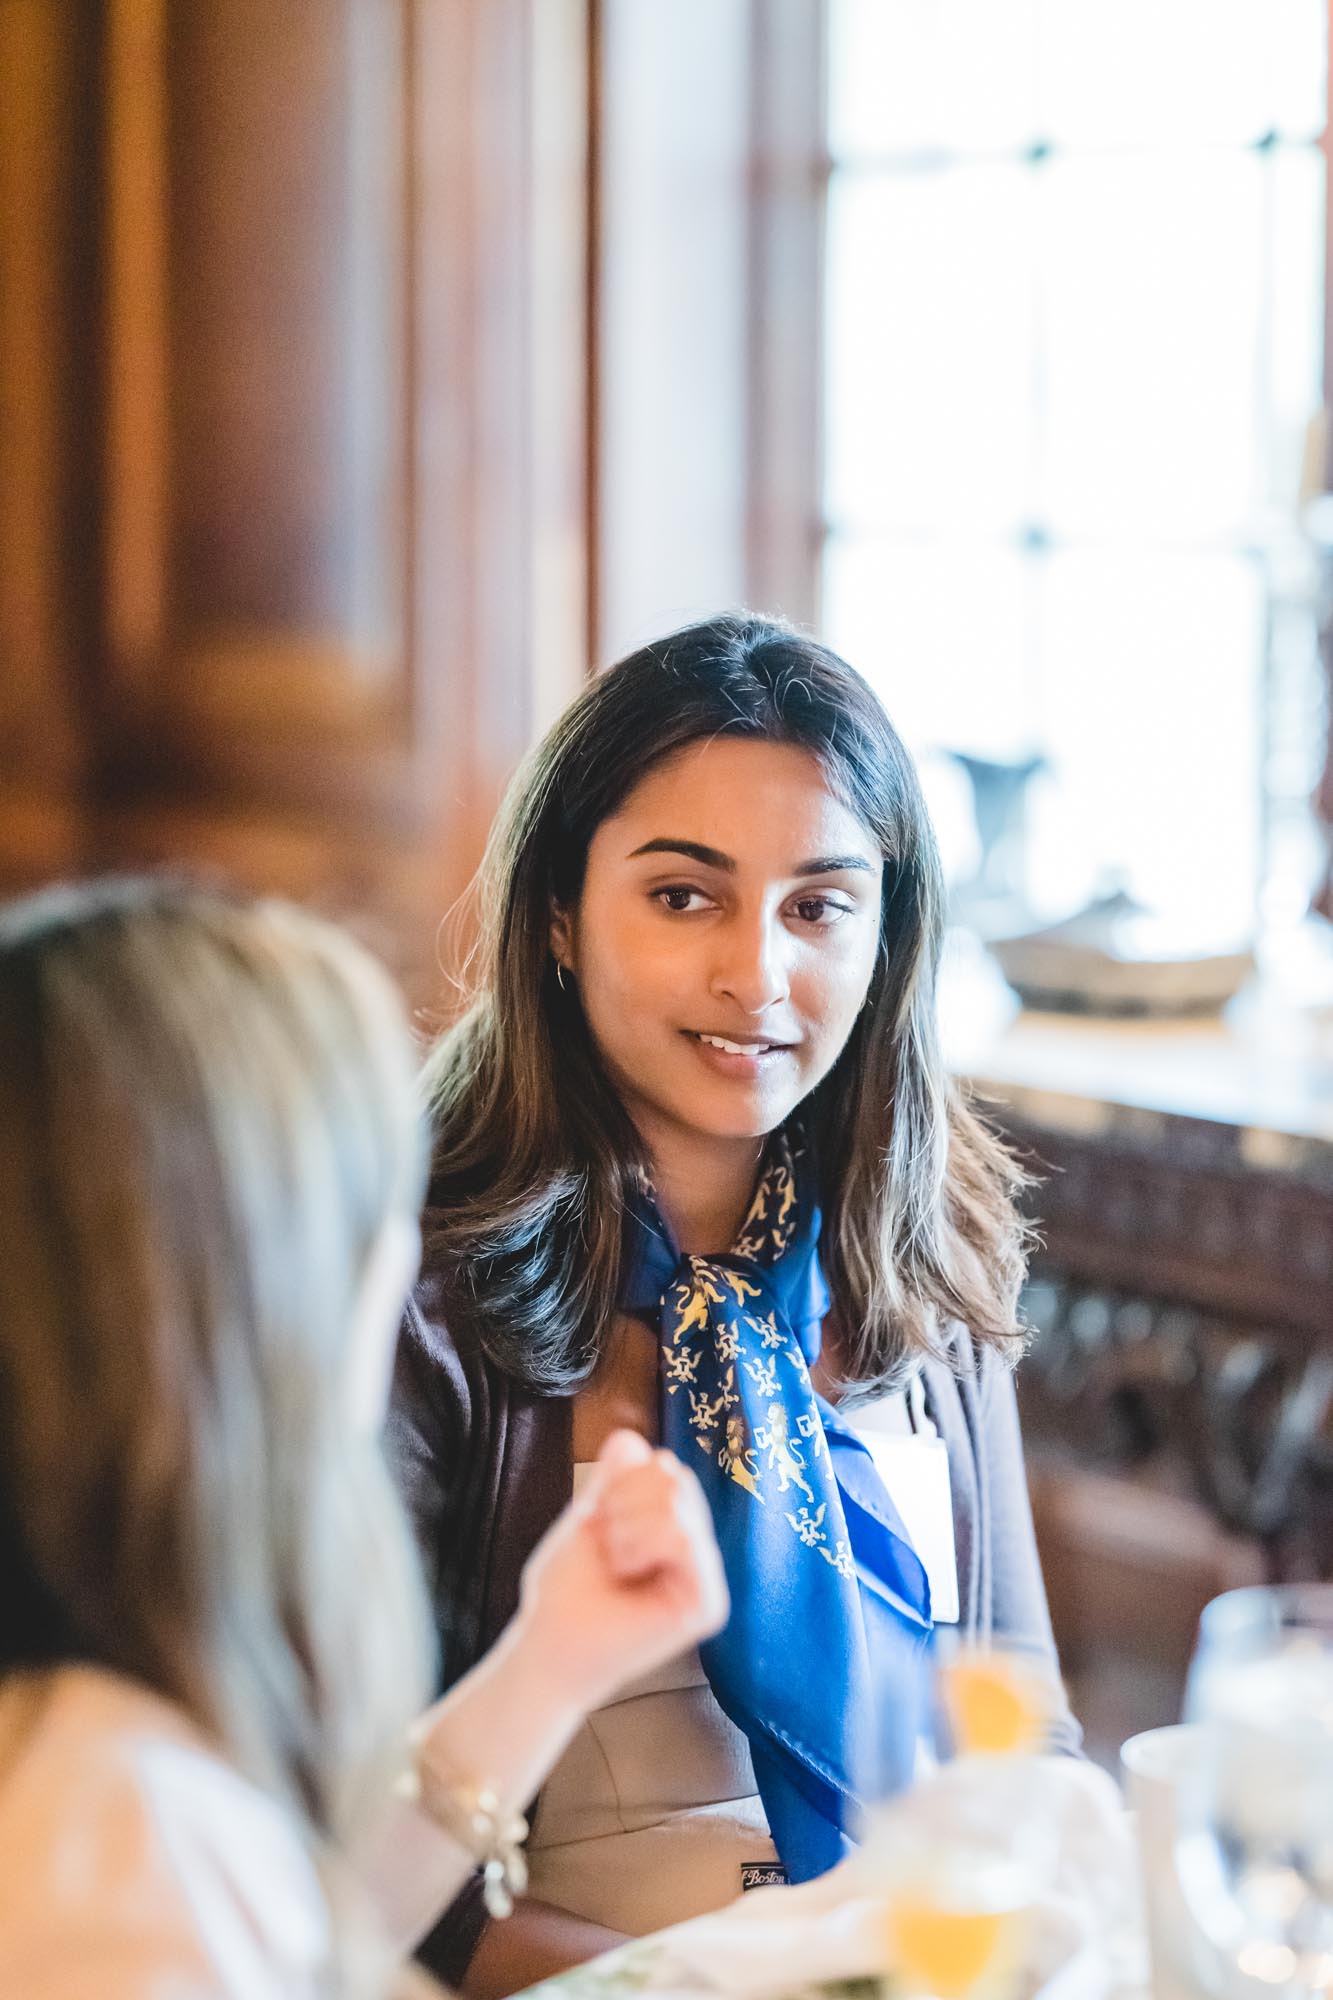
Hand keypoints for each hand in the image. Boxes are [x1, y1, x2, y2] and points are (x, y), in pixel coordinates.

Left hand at [515, 1430, 728, 1713]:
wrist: (549, 1645)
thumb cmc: (566, 1590)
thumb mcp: (589, 1518)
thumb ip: (614, 1478)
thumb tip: (631, 1436)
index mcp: (673, 1525)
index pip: (662, 1464)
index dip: (620, 1483)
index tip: (600, 1522)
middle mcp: (696, 1547)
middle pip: (673, 1474)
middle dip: (623, 1502)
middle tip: (609, 1545)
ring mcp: (704, 1574)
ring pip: (677, 1501)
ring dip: (628, 1528)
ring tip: (618, 1563)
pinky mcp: (707, 1603)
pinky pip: (685, 1537)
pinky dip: (644, 1546)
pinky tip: (630, 1575)